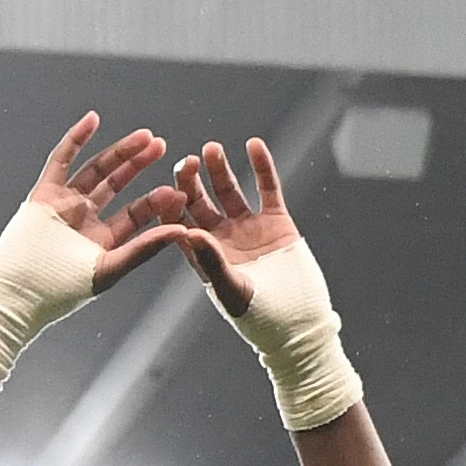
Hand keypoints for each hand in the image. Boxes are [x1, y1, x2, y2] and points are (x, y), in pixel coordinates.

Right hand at [25, 113, 215, 293]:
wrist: (20, 292)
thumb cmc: (62, 291)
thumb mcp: (111, 268)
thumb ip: (145, 248)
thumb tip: (184, 231)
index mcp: (103, 240)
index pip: (136, 213)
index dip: (156, 200)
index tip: (177, 188)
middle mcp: (86, 219)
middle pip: (118, 184)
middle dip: (140, 165)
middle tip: (162, 146)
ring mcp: (65, 203)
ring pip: (96, 169)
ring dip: (120, 151)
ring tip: (145, 136)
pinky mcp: (44, 193)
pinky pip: (61, 159)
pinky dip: (76, 139)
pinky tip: (93, 119)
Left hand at [163, 139, 314, 322]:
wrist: (299, 320)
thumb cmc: (261, 316)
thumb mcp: (233, 290)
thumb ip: (212, 262)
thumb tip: (190, 232)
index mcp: (203, 256)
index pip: (180, 224)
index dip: (172, 206)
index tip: (167, 189)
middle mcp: (221, 238)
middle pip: (199, 202)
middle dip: (191, 182)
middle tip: (186, 161)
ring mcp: (248, 226)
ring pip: (229, 190)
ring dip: (219, 170)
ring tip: (211, 149)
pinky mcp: (276, 220)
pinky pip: (267, 188)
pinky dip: (262, 166)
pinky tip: (253, 145)